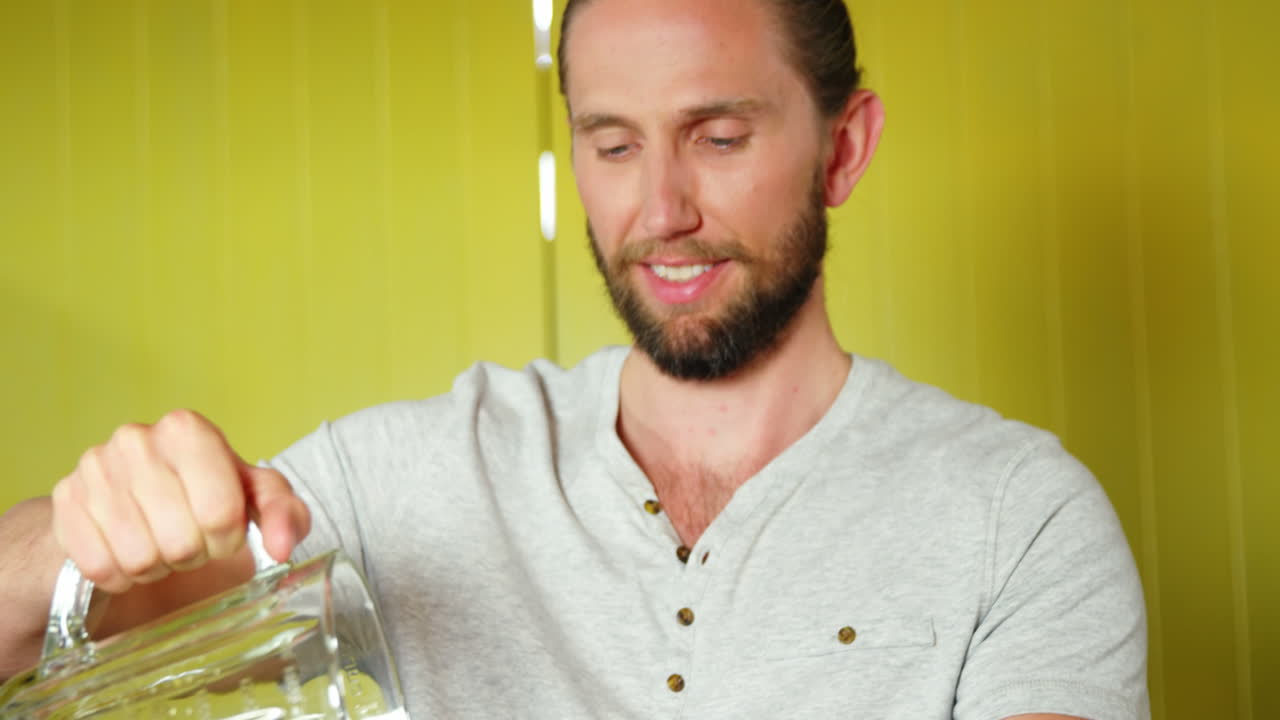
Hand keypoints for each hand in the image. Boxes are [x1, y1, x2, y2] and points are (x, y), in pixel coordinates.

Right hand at [50, 409, 310, 593]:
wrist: (133, 499)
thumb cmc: (205, 495)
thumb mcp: (256, 497)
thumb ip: (284, 514)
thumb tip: (282, 547)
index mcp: (188, 429)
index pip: (220, 513)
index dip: (227, 538)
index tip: (222, 530)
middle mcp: (136, 439)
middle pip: (180, 541)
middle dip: (193, 555)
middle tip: (190, 541)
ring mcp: (93, 469)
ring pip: (138, 559)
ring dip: (157, 567)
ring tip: (161, 545)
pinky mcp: (64, 502)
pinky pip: (100, 568)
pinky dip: (121, 577)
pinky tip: (128, 553)